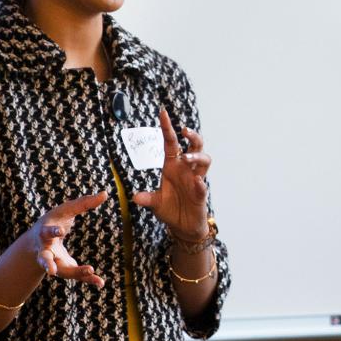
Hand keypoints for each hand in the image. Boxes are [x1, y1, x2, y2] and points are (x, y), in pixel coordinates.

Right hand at [31, 191, 108, 286]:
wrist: (37, 242)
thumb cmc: (53, 220)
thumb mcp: (65, 210)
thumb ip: (84, 203)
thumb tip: (105, 193)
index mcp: (44, 233)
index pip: (47, 232)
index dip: (53, 231)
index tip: (60, 231)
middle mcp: (46, 250)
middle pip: (45, 259)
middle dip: (47, 264)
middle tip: (52, 271)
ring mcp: (54, 262)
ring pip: (63, 271)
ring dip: (76, 273)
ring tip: (91, 271)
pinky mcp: (65, 269)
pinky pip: (76, 276)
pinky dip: (88, 279)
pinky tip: (100, 283)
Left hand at [132, 108, 211, 239]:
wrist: (182, 227)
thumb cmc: (170, 209)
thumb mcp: (155, 203)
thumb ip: (147, 199)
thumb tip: (135, 197)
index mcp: (172, 167)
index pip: (171, 143)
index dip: (167, 128)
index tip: (163, 113)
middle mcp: (186, 170)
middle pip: (194, 146)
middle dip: (192, 136)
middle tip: (184, 131)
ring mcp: (195, 180)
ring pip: (204, 161)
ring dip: (196, 156)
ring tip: (187, 158)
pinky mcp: (201, 194)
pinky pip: (203, 185)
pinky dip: (200, 183)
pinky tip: (197, 182)